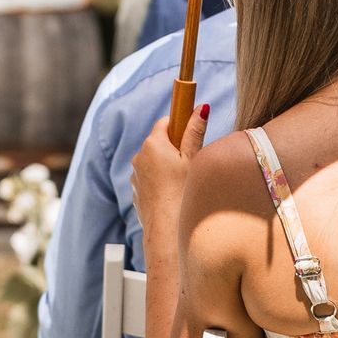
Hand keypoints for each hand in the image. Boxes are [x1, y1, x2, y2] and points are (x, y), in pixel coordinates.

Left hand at [132, 96, 206, 247]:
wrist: (166, 228)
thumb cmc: (181, 192)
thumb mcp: (192, 159)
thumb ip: (195, 132)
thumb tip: (201, 108)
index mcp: (153, 143)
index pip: (166, 122)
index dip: (181, 126)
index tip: (191, 135)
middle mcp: (139, 156)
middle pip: (160, 142)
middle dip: (175, 148)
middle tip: (191, 164)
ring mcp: (136, 175)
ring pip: (155, 162)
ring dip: (167, 166)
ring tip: (183, 182)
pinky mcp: (136, 190)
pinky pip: (150, 179)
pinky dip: (161, 182)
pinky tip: (173, 194)